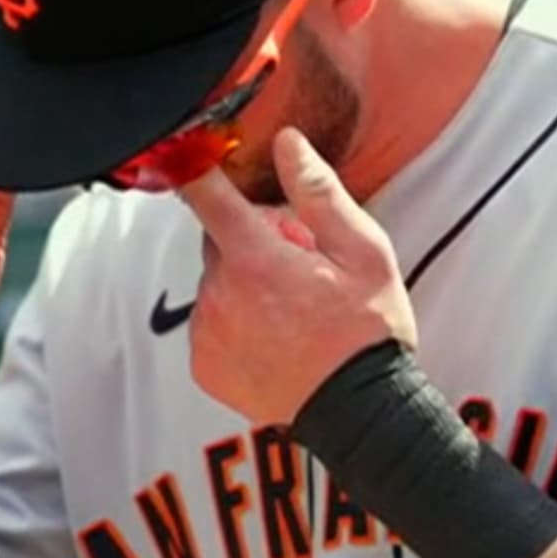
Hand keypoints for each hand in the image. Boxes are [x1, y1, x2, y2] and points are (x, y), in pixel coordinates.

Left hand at [177, 128, 414, 427]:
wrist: (360, 414)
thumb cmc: (368, 332)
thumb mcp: (365, 253)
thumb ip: (319, 194)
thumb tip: (287, 143)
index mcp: (256, 258)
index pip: (204, 194)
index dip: (192, 166)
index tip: (188, 152)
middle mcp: (219, 293)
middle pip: (218, 242)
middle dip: (251, 242)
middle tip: (298, 265)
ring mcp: (206, 332)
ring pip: (215, 285)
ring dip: (243, 285)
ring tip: (292, 312)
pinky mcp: (203, 365)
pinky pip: (210, 325)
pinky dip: (235, 323)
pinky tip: (276, 338)